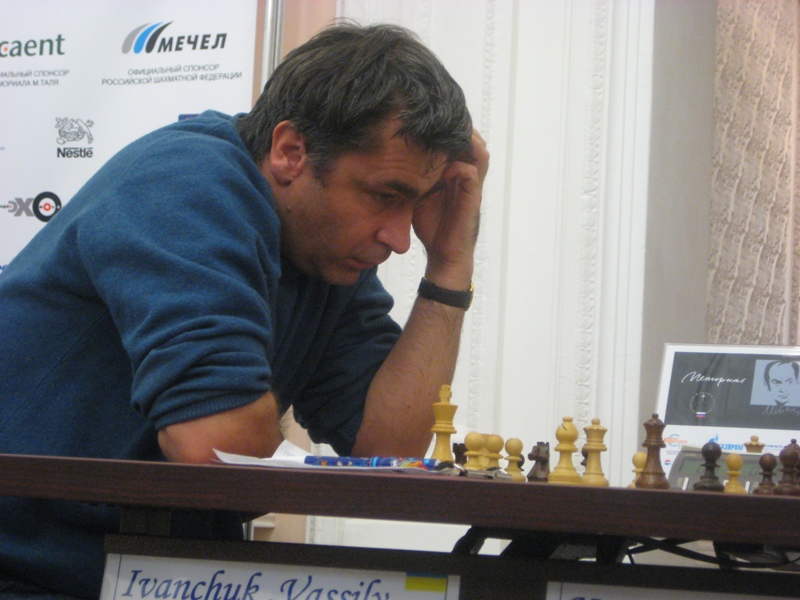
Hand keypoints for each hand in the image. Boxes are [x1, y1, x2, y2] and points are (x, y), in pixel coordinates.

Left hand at [412, 129, 488, 288]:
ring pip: (480, 154)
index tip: (435, 114)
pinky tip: (448, 162)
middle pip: (474, 142)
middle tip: (446, 114)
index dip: (452, 127)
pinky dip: (462, 167)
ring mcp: (472, 188)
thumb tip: (389, 158)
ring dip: (468, 140)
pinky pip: (472, 177)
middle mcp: (468, 177)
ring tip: (453, 129)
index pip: (461, 142)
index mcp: (457, 173)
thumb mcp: (418, 194)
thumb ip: (413, 176)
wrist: (443, 256)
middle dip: (462, 127)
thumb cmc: (431, 225)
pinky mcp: (471, 202)